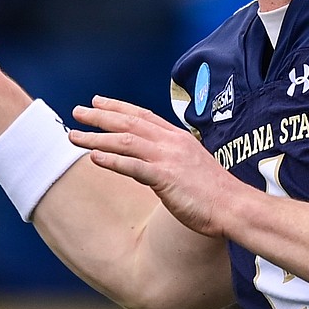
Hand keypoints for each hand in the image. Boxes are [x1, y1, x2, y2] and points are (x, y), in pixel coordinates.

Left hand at [70, 96, 241, 237]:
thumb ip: (171, 160)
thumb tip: (148, 165)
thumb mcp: (192, 166)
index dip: (118, 107)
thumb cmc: (215, 193)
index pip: (143, 115)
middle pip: (129, 122)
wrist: (234, 206)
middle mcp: (171, 143)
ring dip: (97, 137)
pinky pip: (133, 166)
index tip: (98, 102)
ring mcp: (168, 158)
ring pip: (125, 141)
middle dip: (100, 116)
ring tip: (74, 136)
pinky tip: (94, 158)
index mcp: (178, 138)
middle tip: (77, 112)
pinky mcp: (166, 178)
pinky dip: (112, 161)